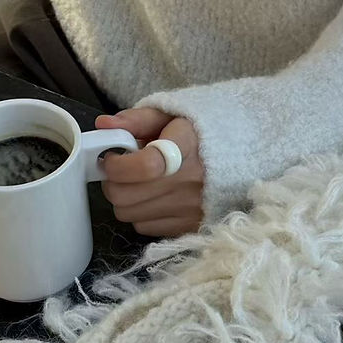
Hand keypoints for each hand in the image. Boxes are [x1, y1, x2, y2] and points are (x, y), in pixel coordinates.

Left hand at [95, 106, 204, 236]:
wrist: (240, 157)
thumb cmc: (198, 133)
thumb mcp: (170, 115)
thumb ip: (136, 119)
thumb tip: (103, 125)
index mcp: (186, 145)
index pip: (146, 166)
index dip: (118, 165)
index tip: (112, 157)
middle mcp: (191, 180)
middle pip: (125, 195)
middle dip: (113, 181)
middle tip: (120, 169)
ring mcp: (190, 208)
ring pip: (127, 213)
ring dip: (124, 198)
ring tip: (139, 182)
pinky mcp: (189, 227)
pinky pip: (143, 227)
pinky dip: (139, 212)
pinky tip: (152, 196)